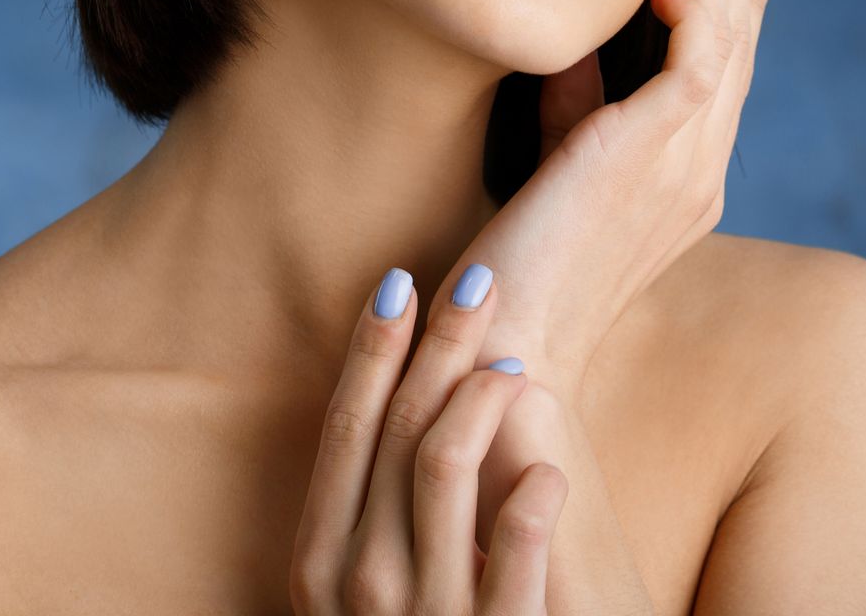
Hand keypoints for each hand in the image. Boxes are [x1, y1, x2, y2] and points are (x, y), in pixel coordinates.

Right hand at [289, 262, 570, 613]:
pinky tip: (549, 470)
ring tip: (515, 367)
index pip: (345, 428)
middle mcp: (359, 583)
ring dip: (482, 395)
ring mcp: (427, 613)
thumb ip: (365, 525)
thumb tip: (399, 414)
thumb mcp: (357, 595)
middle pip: (400, 428)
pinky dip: (534, 487)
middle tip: (480, 283)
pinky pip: (517, 535)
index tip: (399, 282)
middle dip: (440, 343)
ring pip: (445, 462)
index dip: (372, 348)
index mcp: (316, 564)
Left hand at [458, 0, 777, 395]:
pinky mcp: (654, 157)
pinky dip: (692, 2)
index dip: (736, 0)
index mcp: (687, 180)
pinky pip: (699, 59)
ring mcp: (687, 167)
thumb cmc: (517, 263)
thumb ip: (577, 100)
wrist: (506, 343)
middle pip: (741, 46)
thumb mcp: (556, 160)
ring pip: (730, 41)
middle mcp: (701, 171)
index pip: (726, 70)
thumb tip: (580, 33)